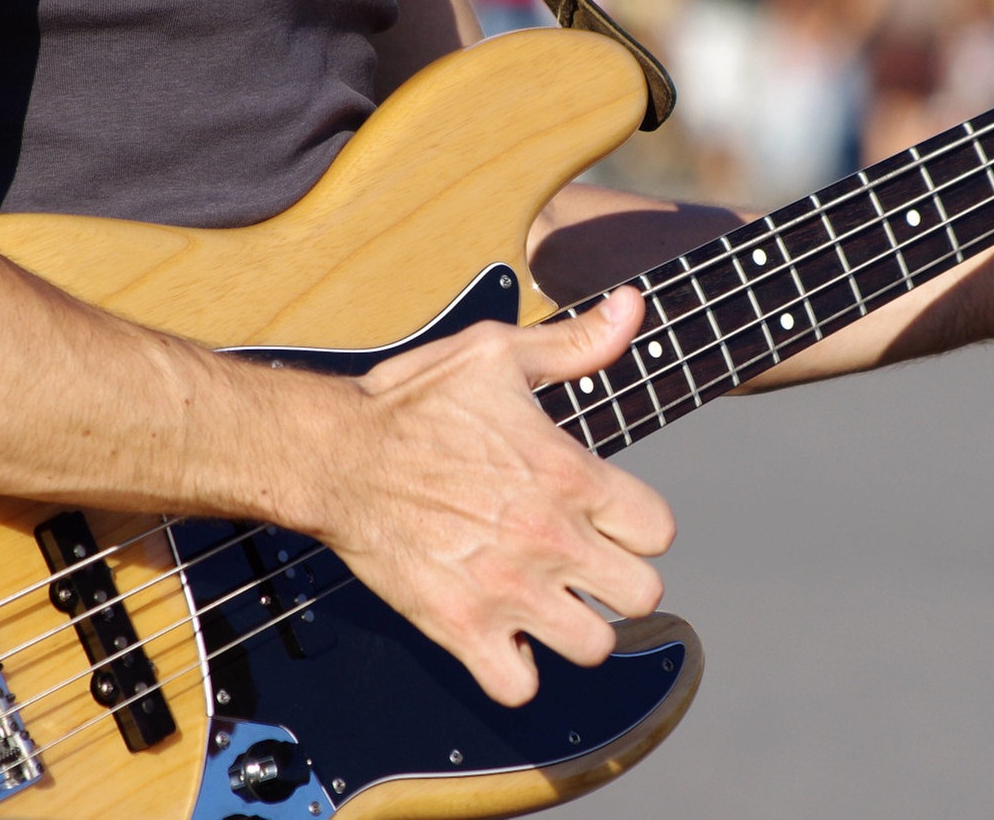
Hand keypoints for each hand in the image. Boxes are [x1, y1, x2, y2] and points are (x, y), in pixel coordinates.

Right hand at [309, 288, 673, 706]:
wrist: (334, 454)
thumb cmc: (413, 401)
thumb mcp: (499, 354)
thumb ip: (575, 343)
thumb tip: (630, 308)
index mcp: (569, 475)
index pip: (659, 530)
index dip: (638, 525)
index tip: (608, 518)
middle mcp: (550, 538)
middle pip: (642, 595)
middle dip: (618, 581)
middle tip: (586, 567)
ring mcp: (507, 589)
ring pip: (593, 646)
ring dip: (575, 629)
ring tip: (549, 604)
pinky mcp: (460, 627)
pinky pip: (519, 686)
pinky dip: (516, 670)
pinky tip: (505, 636)